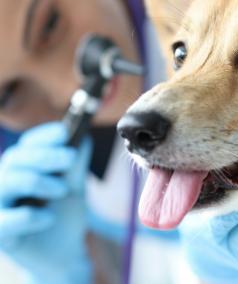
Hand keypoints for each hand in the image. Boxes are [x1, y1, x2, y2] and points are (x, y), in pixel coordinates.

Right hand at [0, 122, 92, 283]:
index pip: (29, 142)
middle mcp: (7, 180)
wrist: (65, 251)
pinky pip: (6, 220)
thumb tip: (83, 138)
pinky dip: (31, 216)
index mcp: (26, 165)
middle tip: (71, 158)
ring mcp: (0, 205)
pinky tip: (49, 218)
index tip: (66, 132)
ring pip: (9, 182)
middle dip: (46, 154)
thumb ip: (77, 164)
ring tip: (63, 190)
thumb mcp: (75, 186)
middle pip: (17, 157)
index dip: (45, 135)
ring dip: (40, 182)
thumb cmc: (66, 211)